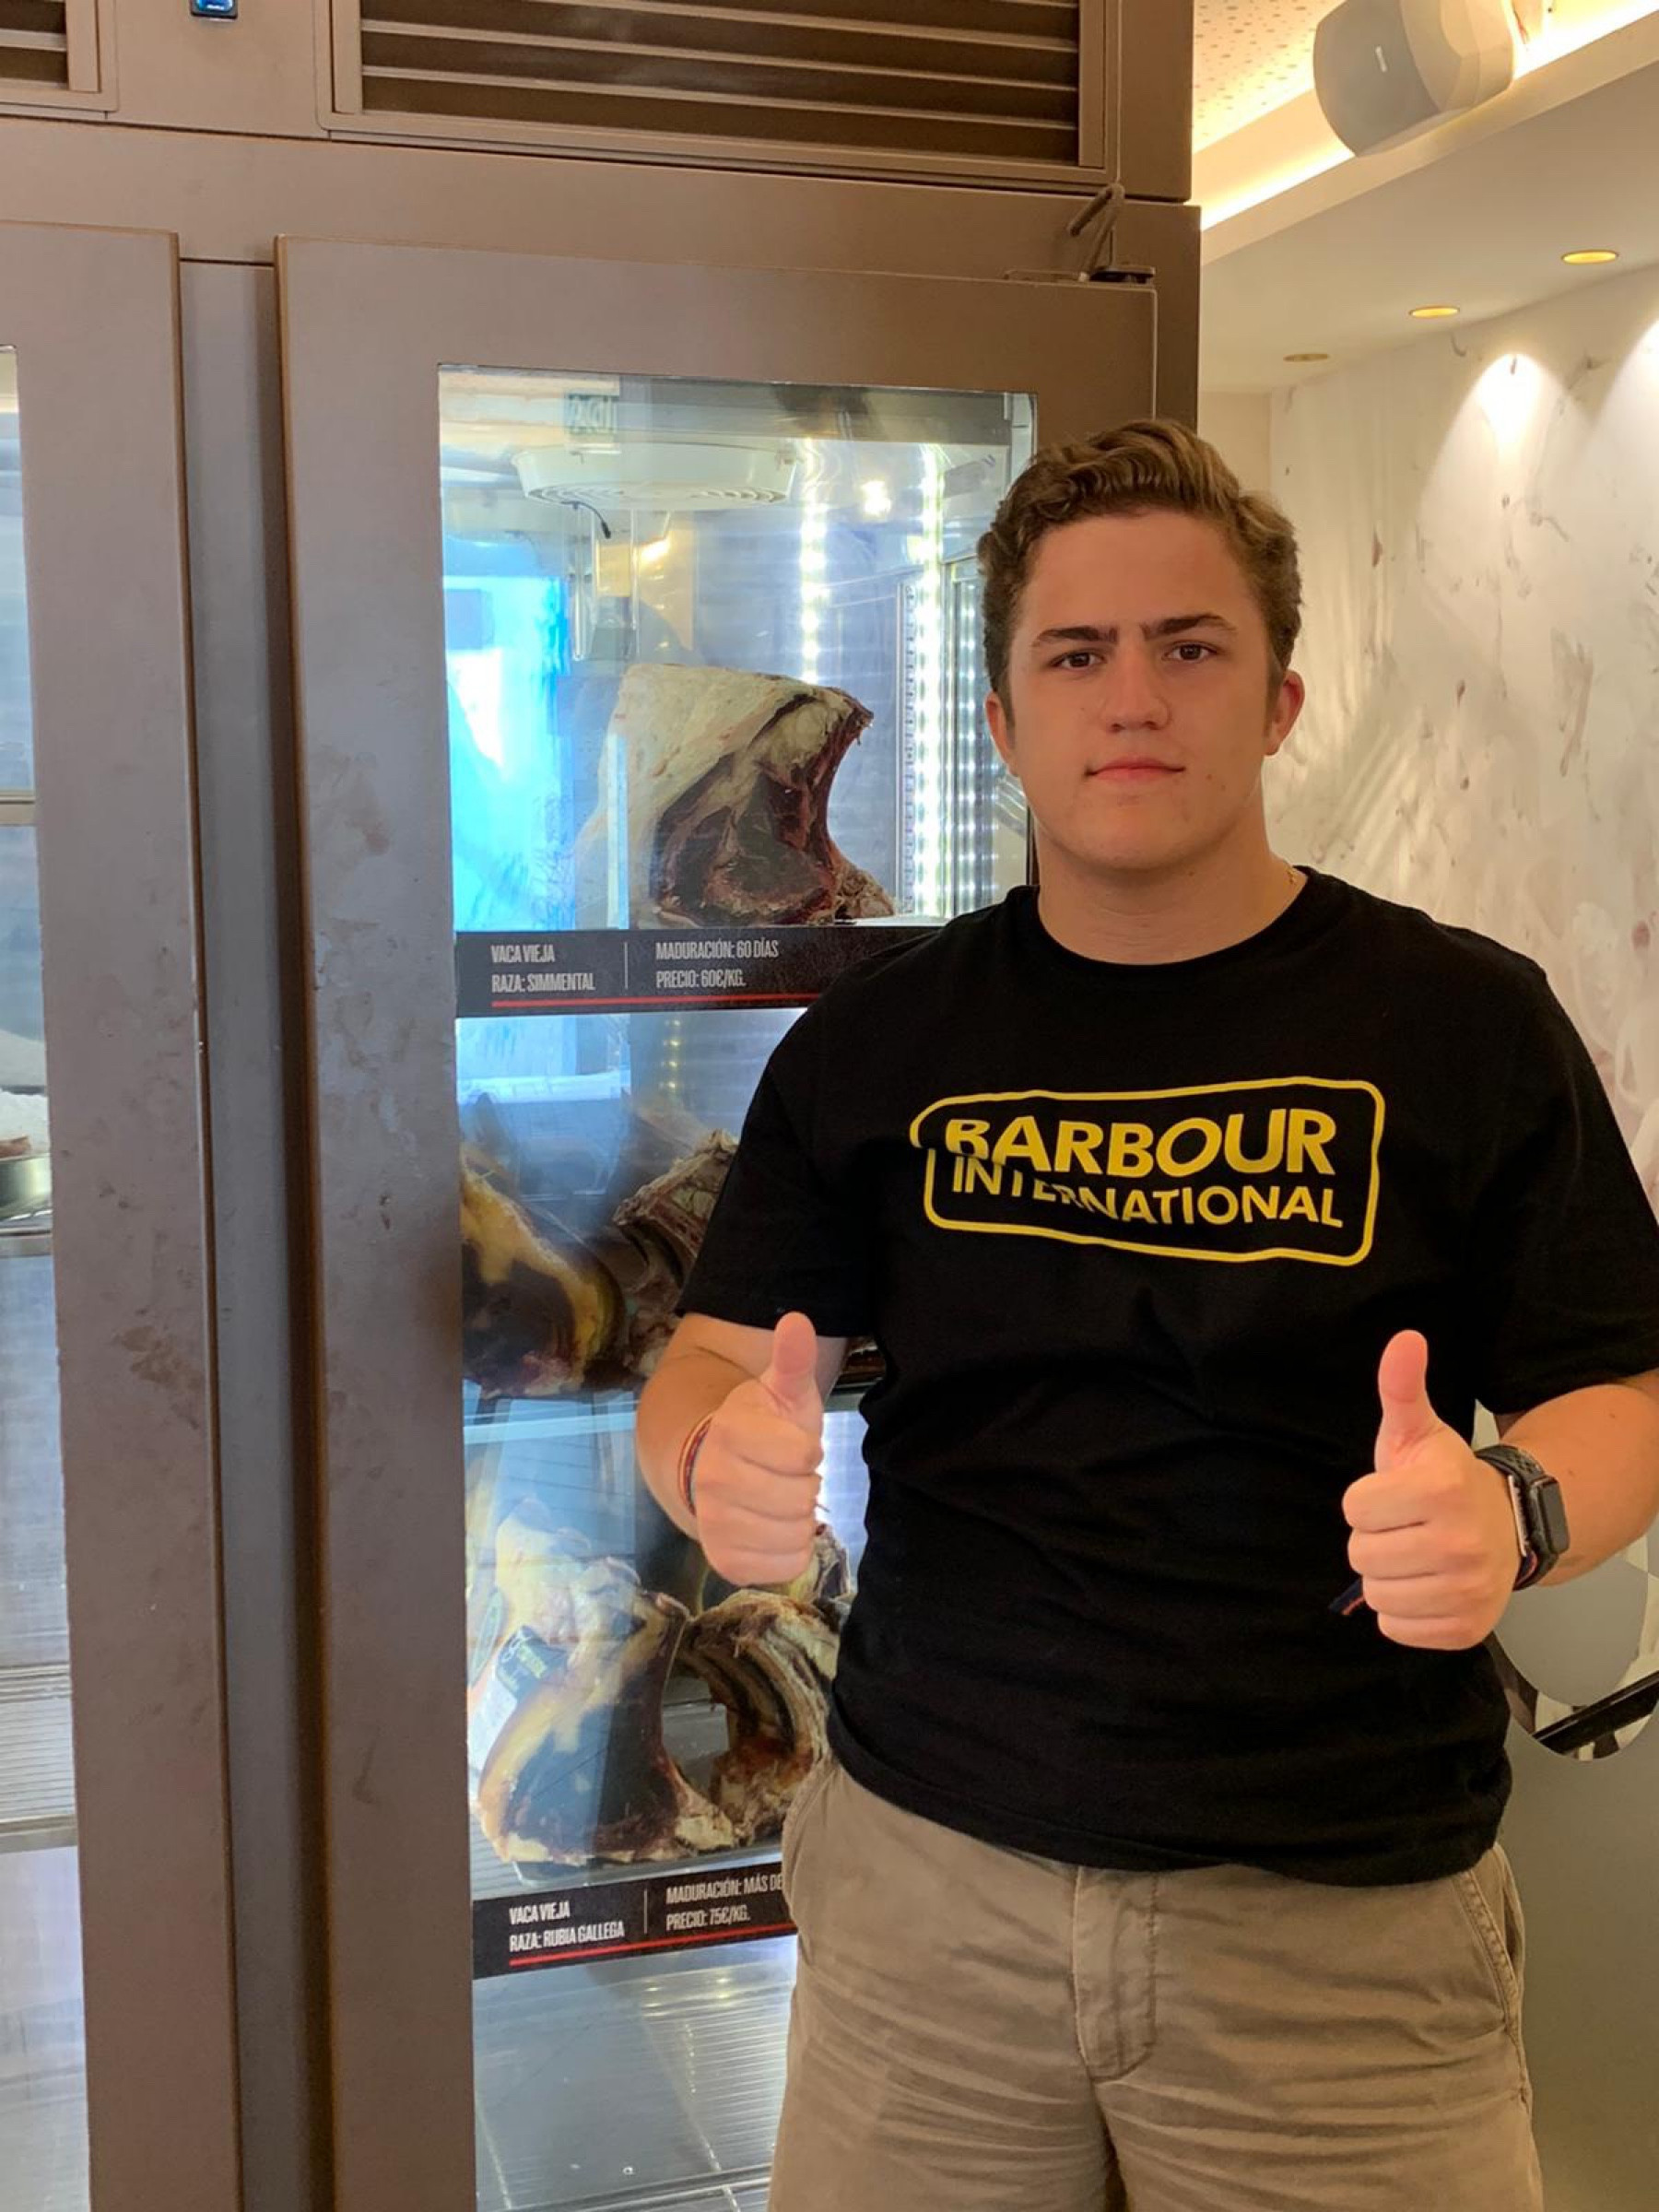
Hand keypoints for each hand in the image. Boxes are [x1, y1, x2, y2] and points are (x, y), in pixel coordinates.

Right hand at [692, 1312, 824, 1587]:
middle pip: (802, 1498)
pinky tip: (774, 1528)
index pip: (804, 1454)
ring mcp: (715, 1524)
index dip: (807, 1449)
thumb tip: (796, 1319)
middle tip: (784, 1475)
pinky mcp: (724, 1561)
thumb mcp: (781, 1391)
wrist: (713, 1470)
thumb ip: (793, 1358)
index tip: (790, 1444)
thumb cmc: (761, 1429)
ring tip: (778, 1500)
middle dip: (804, 1485)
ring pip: (796, 1533)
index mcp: (730, 1433)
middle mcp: (713, 1481)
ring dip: (799, 1519)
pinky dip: (791, 1550)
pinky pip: (786, 1565)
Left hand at [1341, 1331, 1520, 1649]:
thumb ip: (1402, 1386)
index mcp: (1441, 1490)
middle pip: (1360, 1554)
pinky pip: (1396, 1628)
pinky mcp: (1466, 1629)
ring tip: (1416, 1554)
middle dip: (1375, 1538)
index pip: (1353, 1507)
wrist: (1506, 1525)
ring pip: (1376, 1594)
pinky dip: (1404, 1611)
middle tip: (1406, 1526)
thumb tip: (1404, 1339)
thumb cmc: (1445, 1478)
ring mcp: (1467, 1590)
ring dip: (1387, 1575)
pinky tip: (1426, 1584)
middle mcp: (1459, 1544)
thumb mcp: (1419, 1431)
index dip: (1368, 1500)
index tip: (1397, 1494)